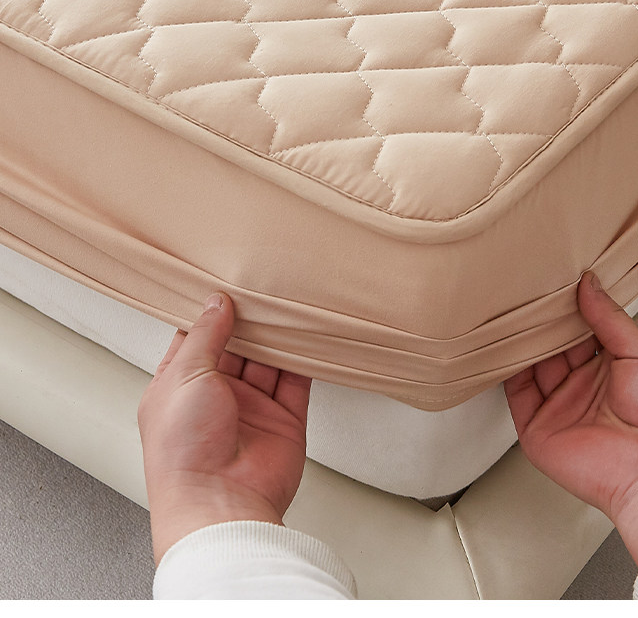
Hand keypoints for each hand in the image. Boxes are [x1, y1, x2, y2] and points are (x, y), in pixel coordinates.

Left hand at [138, 292, 311, 566]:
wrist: (219, 505)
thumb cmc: (183, 451)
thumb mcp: (185, 375)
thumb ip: (206, 335)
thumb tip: (217, 302)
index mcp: (179, 387)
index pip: (195, 339)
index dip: (209, 312)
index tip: (225, 281)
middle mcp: (215, 397)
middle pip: (237, 345)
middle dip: (249, 319)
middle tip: (263, 285)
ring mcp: (251, 409)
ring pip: (268, 360)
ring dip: (277, 336)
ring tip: (288, 302)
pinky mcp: (283, 421)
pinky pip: (297, 382)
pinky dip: (304, 358)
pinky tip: (309, 335)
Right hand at [504, 271, 637, 567]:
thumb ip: (610, 317)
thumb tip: (589, 283)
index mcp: (613, 367)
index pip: (582, 328)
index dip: (570, 306)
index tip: (556, 280)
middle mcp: (584, 386)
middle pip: (554, 344)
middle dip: (542, 320)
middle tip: (529, 289)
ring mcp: (560, 407)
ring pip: (531, 363)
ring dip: (522, 339)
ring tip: (512, 308)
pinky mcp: (538, 428)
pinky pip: (516, 392)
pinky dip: (506, 368)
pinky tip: (503, 343)